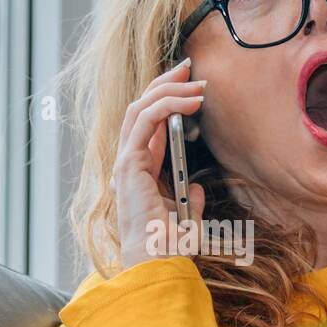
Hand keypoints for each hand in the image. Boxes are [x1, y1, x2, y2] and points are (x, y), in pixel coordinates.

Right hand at [112, 58, 206, 270]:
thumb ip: (191, 201)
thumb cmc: (168, 246)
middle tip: (189, 66)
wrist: (157, 260)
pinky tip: (189, 100)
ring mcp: (126, 160)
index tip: (191, 84)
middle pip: (142, 108)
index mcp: (140, 171)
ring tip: (195, 81)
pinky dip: (166, 104)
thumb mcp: (186, 218)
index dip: (167, 99)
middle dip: (165, 83)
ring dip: (168, 89)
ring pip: (141, 108)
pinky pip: (144, 121)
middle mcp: (129, 162)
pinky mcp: (129, 162)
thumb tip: (200, 189)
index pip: (149, 123)